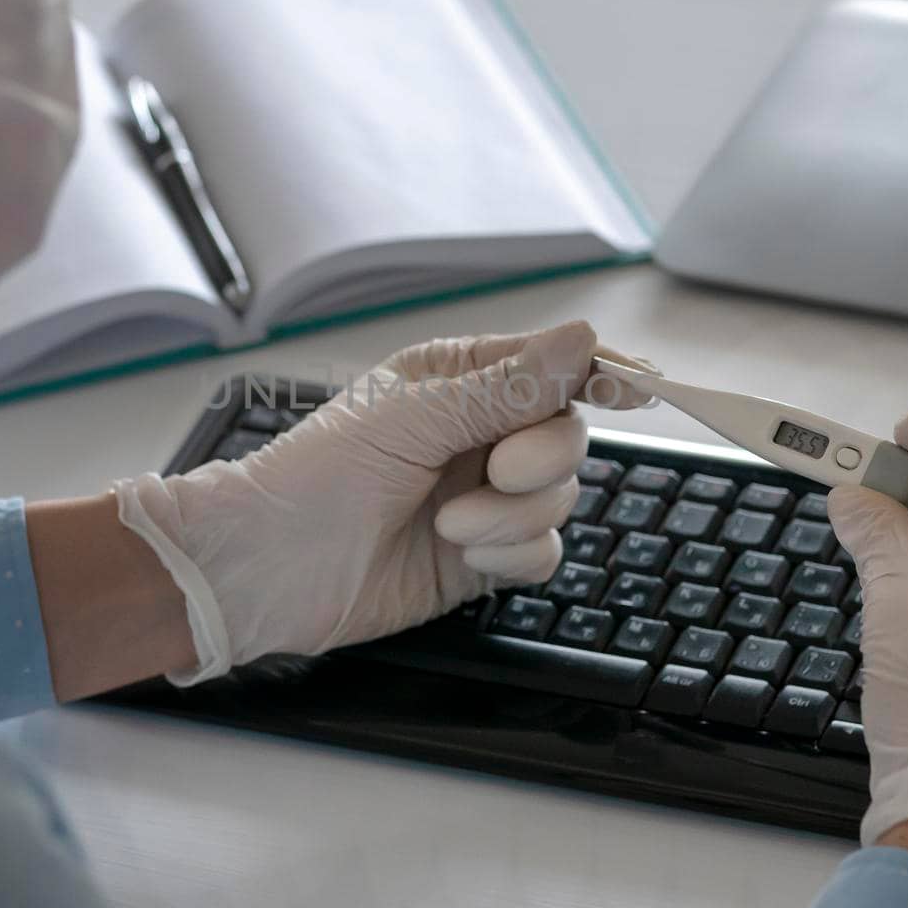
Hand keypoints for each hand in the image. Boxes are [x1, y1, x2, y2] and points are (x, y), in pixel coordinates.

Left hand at [113, 322, 638, 683]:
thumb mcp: (414, 415)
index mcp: (461, 379)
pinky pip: (544, 551)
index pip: (552, 365)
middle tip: (496, 470)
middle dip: (541, 458)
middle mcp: (480, 433)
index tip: (637, 388)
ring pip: (562, 497)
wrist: (271, 568)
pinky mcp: (485, 555)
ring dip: (512, 514)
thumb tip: (583, 339)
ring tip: (448, 522)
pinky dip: (510, 553)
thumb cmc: (319, 474)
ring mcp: (486, 496)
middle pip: (570, 434)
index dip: (598, 375)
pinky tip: (460, 551)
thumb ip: (508, 386)